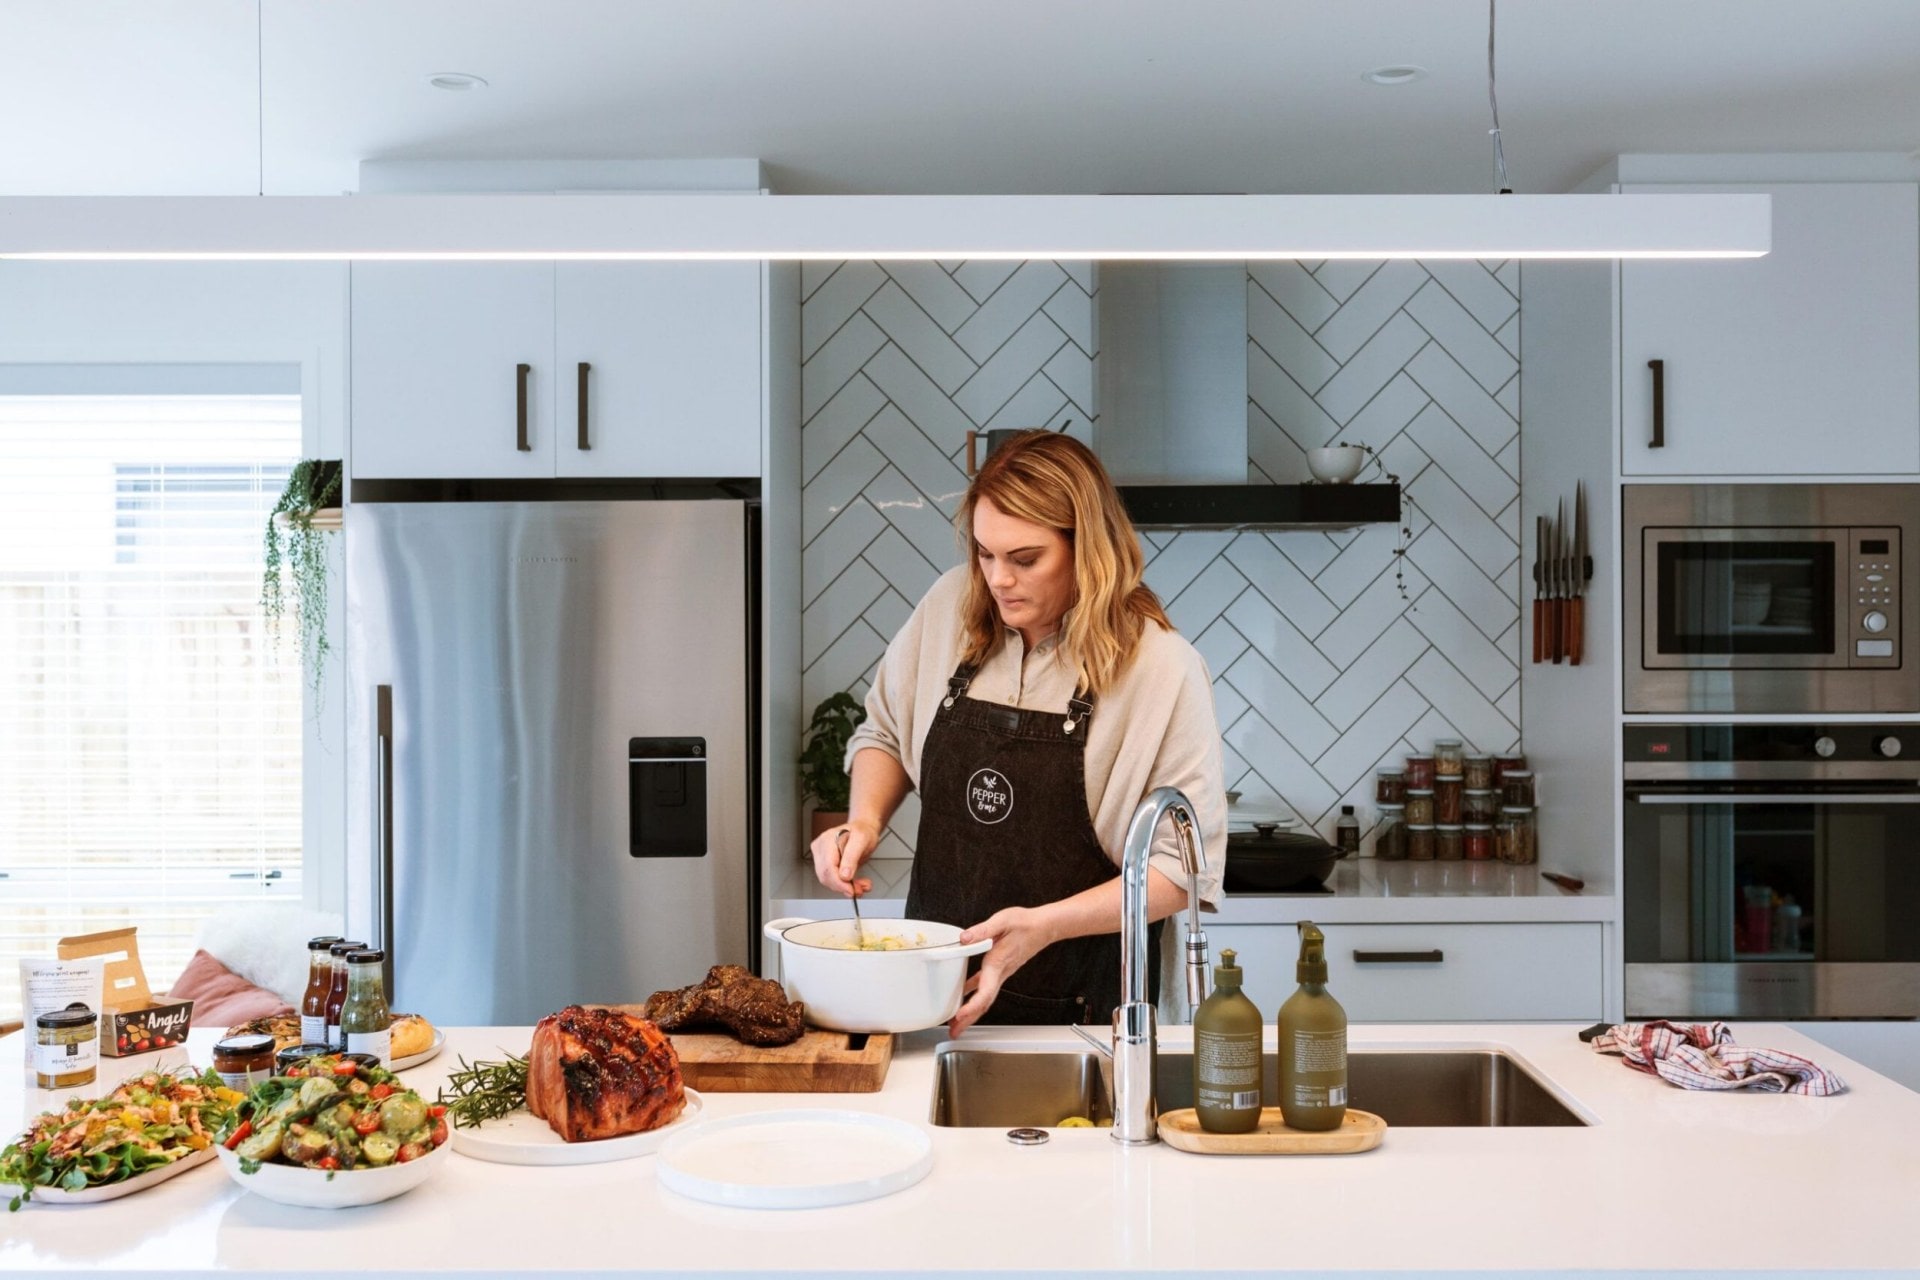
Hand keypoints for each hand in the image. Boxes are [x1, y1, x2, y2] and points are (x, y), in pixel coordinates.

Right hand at [809, 820, 878, 897]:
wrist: (863, 830)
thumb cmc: (863, 831)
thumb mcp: (862, 840)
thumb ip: (852, 857)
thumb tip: (844, 875)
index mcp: (827, 840)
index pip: (828, 867)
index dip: (839, 882)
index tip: (851, 891)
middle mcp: (821, 848)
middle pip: (826, 875)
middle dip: (843, 886)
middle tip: (860, 889)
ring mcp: (821, 856)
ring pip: (827, 880)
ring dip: (845, 887)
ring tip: (861, 885)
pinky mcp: (825, 863)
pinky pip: (830, 879)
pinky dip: (844, 885)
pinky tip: (854, 883)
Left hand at [947, 906, 1058, 1036]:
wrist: (1043, 927)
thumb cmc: (1025, 924)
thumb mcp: (1002, 921)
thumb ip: (982, 930)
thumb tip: (964, 938)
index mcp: (998, 963)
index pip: (985, 991)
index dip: (972, 1006)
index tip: (959, 1015)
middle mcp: (1000, 972)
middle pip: (984, 1003)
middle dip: (968, 1020)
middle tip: (954, 1032)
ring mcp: (1001, 974)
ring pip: (985, 999)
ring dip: (970, 1012)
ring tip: (956, 1022)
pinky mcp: (1000, 970)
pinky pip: (985, 987)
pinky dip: (973, 996)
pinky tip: (963, 996)